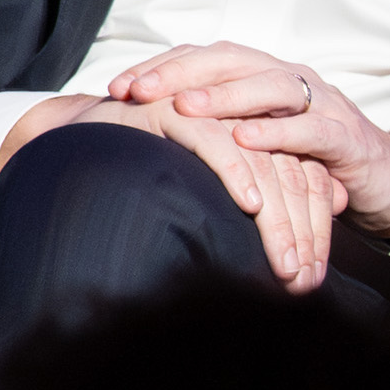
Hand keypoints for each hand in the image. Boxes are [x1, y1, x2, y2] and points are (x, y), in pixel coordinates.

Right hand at [0, 89, 347, 291]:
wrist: (76, 142)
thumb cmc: (145, 179)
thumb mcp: (207, 198)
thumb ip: (255, 209)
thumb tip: (309, 248)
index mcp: (256, 137)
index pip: (303, 180)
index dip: (313, 229)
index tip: (313, 279)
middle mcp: (238, 119)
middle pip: (291, 173)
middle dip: (301, 233)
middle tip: (304, 282)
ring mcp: (208, 111)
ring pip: (262, 162)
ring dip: (277, 219)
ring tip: (286, 263)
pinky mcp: (173, 108)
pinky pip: (214, 139)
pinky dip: (235, 171)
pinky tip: (250, 204)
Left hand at [108, 40, 389, 244]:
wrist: (388, 182)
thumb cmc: (313, 164)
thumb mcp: (258, 145)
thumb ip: (215, 135)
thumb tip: (143, 139)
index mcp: (264, 77)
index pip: (206, 58)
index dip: (163, 68)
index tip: (118, 88)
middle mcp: (291, 79)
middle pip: (231, 61)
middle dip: (181, 74)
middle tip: (138, 91)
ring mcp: (323, 104)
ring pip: (269, 86)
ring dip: (224, 97)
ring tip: (184, 109)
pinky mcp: (348, 137)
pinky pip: (311, 128)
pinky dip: (277, 132)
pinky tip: (245, 140)